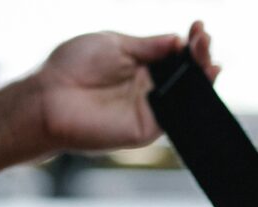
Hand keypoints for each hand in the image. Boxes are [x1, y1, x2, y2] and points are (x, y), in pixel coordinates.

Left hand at [32, 21, 218, 152]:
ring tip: (208, 56)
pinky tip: (201, 79)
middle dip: (200, 56)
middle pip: (185, 74)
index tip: (198, 28)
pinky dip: (192, 99)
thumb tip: (179, 41)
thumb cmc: (72, 66)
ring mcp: (149, 109)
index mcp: (139, 65)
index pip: (174, 54)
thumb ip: (149, 46)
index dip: (189, 42)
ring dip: (202, 75)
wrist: (48, 97)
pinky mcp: (147, 128)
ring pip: (186, 94)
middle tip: (204, 39)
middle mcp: (147, 88)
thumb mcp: (115, 43)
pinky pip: (177, 113)